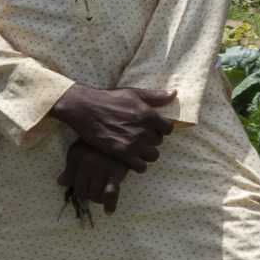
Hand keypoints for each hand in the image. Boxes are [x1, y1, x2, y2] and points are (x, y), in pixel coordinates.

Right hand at [50, 84, 175, 169]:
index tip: (152, 128)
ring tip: (137, 149)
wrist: (85, 108)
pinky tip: (131, 159)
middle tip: (139, 137)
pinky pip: (140, 166)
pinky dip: (138, 165)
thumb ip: (155, 96)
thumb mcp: (133, 93)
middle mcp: (143, 129)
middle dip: (151, 140)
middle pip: (159, 142)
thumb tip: (174, 94)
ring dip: (146, 153)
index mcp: (148, 114)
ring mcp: (133, 142)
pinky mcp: (121, 153)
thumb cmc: (108, 99)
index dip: (160, 129)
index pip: (168, 129)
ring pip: (153, 156)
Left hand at [60, 142, 129, 213]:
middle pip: (83, 191)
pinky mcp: (116, 173)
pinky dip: (110, 204)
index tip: (84, 184)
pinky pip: (110, 193)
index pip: (71, 183)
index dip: (77, 186)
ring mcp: (101, 168)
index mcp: (76, 157)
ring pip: (95, 195)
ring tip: (102, 194)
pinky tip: (109, 211)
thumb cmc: (98, 145)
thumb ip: (70, 167)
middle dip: (87, 194)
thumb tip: (60, 183)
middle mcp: (86, 163)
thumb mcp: (79, 150)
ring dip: (98, 199)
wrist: (122, 134)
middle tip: (95, 189)